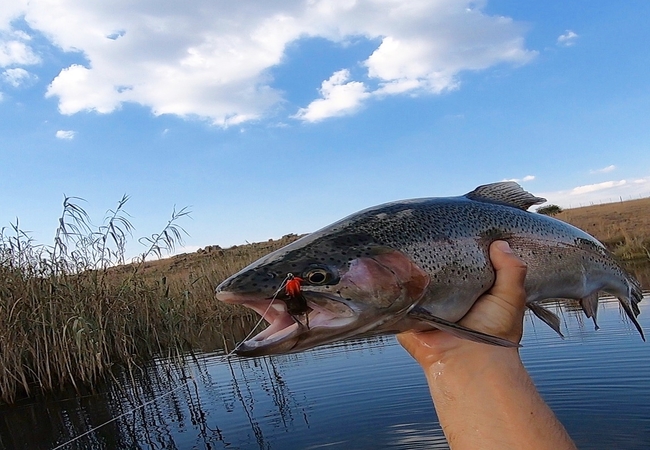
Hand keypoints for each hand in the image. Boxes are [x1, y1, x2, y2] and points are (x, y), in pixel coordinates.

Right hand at [398, 240, 527, 364]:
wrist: (469, 361)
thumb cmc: (494, 334)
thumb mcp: (510, 297)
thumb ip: (511, 269)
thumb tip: (500, 244)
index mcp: (469, 293)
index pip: (460, 266)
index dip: (458, 251)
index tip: (454, 233)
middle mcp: (444, 300)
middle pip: (433, 272)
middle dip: (430, 258)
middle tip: (426, 237)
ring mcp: (423, 308)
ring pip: (410, 283)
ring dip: (408, 271)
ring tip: (405, 248)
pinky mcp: (405, 316)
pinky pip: (394, 298)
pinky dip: (392, 287)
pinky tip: (390, 269)